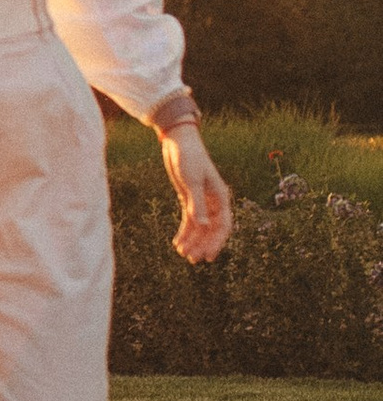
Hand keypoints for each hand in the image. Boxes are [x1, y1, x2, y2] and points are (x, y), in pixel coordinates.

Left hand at [163, 120, 231, 265]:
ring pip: (199, 227)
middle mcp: (214, 201)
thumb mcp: (192, 181)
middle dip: (203, 245)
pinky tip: (178, 242)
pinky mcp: (189, 198)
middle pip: (211, 229)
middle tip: (193, 259)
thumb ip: (197, 203)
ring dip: (193, 241)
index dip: (217, 242)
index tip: (209, 256)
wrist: (178, 142)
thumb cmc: (189, 158)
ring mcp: (201, 201)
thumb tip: (202, 223)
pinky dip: (185, 231)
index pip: (223, 225)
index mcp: (221, 197)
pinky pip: (189, 220)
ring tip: (183, 254)